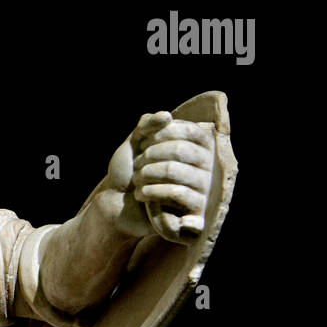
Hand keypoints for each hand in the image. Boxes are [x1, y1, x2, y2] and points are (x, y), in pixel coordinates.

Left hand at [98, 111, 214, 243]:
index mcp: (198, 147)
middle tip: (137, 164)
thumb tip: (166, 115)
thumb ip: (149, 124)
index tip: (143, 144)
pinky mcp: (195, 210)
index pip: (191, 131)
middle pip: (181, 150)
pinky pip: (178, 193)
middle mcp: (207, 167)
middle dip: (150, 155)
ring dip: (146, 173)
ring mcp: (203, 189)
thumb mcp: (136, 141)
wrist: (119, 202)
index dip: (162, 134)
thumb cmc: (131, 169)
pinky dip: (152, 191)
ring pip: (174, 170)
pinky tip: (140, 194)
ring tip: (136, 180)